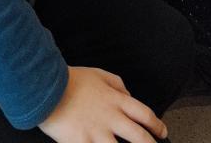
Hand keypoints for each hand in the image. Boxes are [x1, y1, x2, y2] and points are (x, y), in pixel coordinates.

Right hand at [39, 66, 166, 142]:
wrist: (48, 89)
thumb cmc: (71, 80)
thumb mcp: (99, 74)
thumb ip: (117, 84)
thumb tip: (127, 94)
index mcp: (116, 100)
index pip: (144, 114)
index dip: (156, 125)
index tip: (162, 132)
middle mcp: (111, 118)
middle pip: (139, 137)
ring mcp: (97, 133)